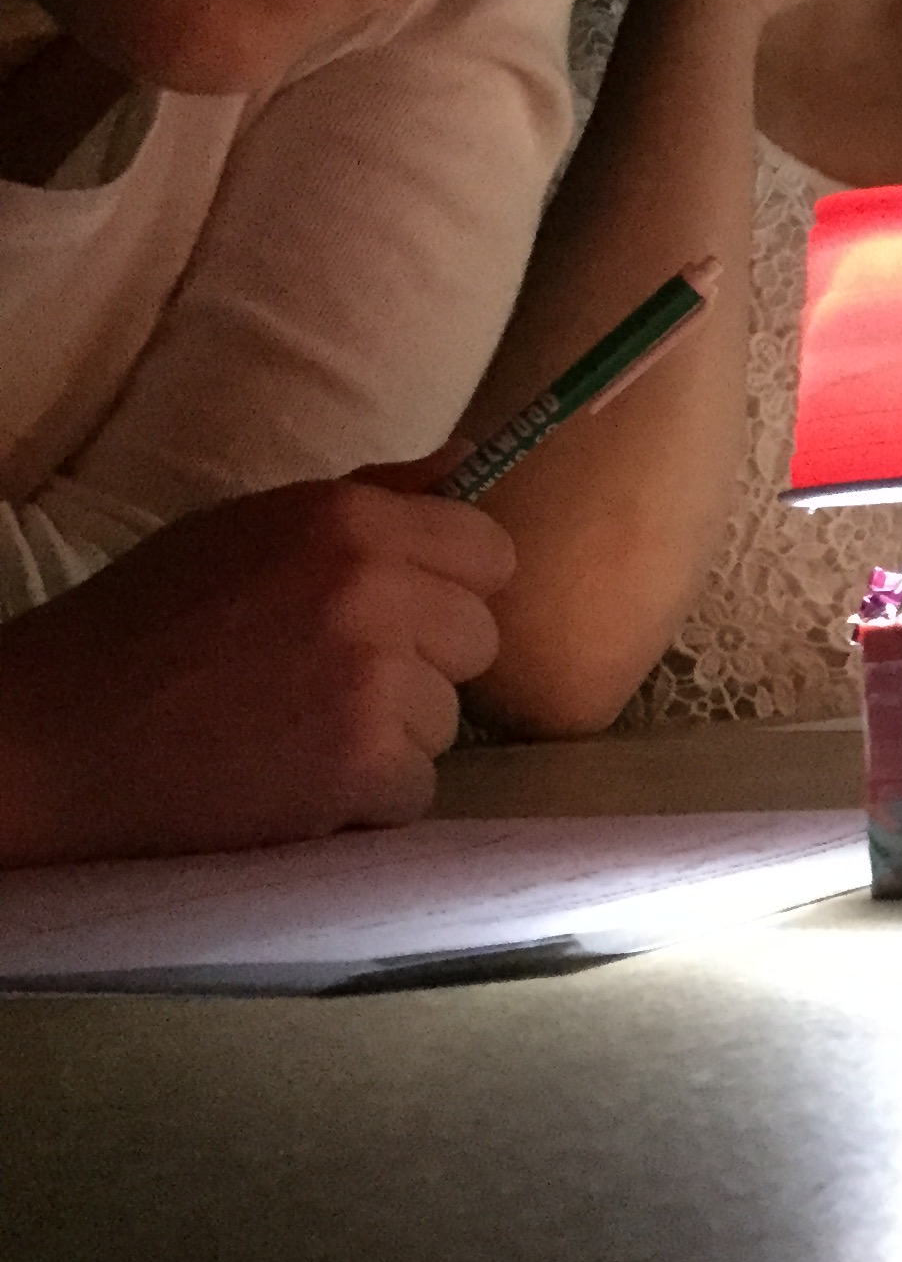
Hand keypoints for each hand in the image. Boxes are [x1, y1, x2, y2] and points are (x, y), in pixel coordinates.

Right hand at [0, 475, 515, 866]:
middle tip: (329, 680)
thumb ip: (372, 499)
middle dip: (422, 667)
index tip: (403, 615)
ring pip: (447, 720)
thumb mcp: (247, 530)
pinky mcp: (356, 767)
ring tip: (295, 730)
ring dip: (388, 736)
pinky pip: (415, 789)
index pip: (490, 552)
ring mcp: (370, 682)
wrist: (51, 734)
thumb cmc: (147, 624)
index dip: (451, 589)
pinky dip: (362, 799)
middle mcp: (371, 591)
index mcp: (347, 521)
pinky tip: (292, 779)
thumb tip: (469, 461)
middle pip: (478, 639)